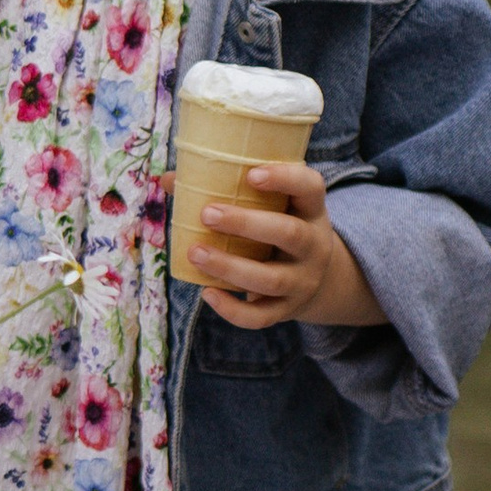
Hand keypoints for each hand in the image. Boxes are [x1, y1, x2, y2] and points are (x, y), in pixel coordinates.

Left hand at [183, 159, 384, 329]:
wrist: (322, 281)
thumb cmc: (281, 228)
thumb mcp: (274, 207)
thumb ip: (229, 189)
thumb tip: (169, 180)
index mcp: (310, 211)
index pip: (310, 187)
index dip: (285, 178)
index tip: (250, 174)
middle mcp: (314, 246)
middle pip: (290, 233)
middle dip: (246, 224)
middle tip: (207, 214)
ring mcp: (303, 281)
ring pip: (271, 279)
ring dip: (230, 267)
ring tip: (195, 253)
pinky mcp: (288, 310)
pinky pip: (262, 316)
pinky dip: (233, 309)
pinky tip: (207, 293)